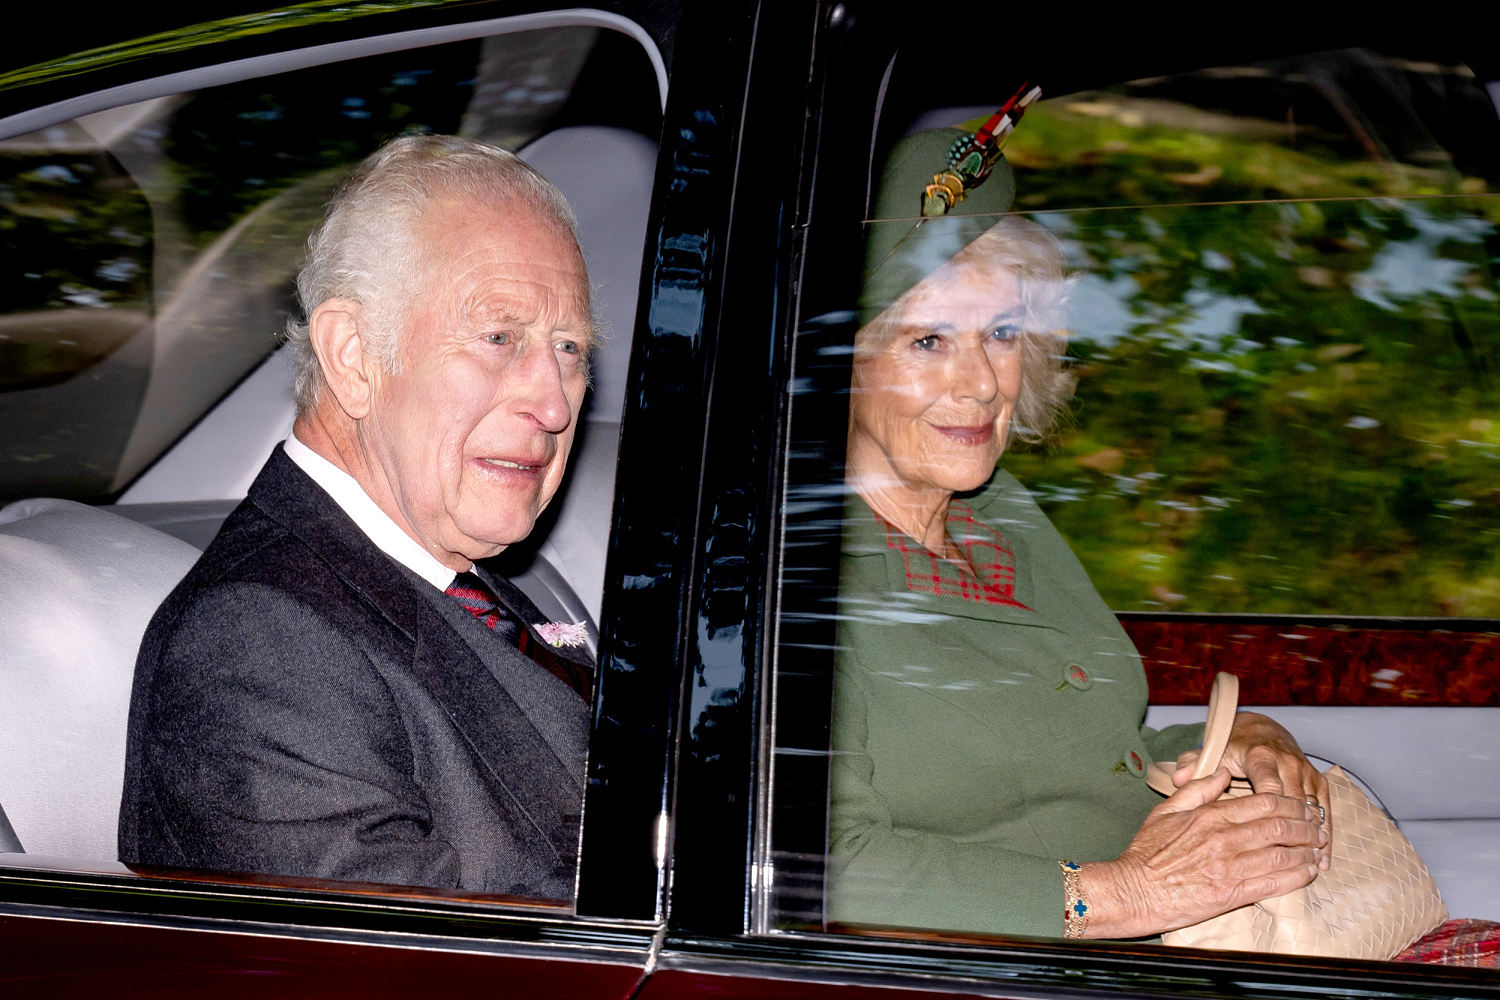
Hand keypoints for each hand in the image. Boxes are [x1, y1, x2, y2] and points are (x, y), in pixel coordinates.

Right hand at [1077, 768, 1325, 939]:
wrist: (1133, 891)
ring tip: (1318, 849)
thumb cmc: (1146, 852)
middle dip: (1306, 826)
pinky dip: (1297, 876)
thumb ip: (1197, 789)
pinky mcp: (1232, 894)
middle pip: (1280, 827)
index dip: (1290, 804)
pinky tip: (1308, 872)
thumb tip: (1223, 773)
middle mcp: (1224, 839)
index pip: (1264, 803)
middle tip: (1318, 826)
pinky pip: (1275, 883)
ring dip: (1307, 851)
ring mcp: (1230, 868)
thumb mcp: (1166, 811)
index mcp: (1210, 816)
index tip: (1302, 806)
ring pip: (1283, 854)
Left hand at [1173, 711, 1330, 869]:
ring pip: (1313, 808)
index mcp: (1260, 757)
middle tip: (1292, 862)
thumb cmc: (1231, 748)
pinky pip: (1325, 808)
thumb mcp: (1210, 753)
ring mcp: (1305, 771)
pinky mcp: (1317, 780)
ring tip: (1313, 866)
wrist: (1260, 730)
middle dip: (1296, 833)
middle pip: (1295, 802)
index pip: (1269, 787)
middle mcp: (1287, 762)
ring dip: (1314, 837)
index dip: (1270, 815)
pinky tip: (1323, 857)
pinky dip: (1324, 833)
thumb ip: (1193, 765)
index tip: (1266, 841)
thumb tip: (1178, 778)